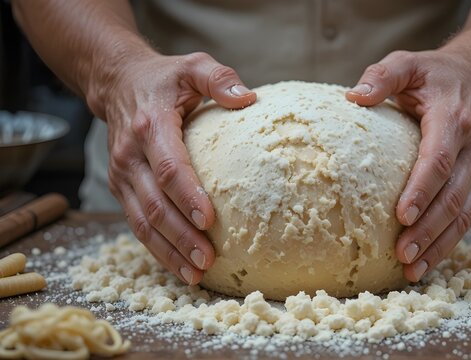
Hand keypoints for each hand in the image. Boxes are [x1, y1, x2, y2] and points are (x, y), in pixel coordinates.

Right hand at [94, 52, 255, 284]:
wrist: (118, 84)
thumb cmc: (165, 79)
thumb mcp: (192, 66)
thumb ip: (218, 77)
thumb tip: (248, 98)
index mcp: (150, 126)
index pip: (168, 167)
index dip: (187, 195)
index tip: (210, 220)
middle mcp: (130, 155)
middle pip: (155, 205)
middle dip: (181, 236)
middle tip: (208, 259)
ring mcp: (123, 175)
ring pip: (143, 222)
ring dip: (169, 251)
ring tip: (196, 274)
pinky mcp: (123, 188)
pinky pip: (138, 224)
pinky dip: (158, 248)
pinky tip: (180, 266)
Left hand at [346, 49, 470, 282]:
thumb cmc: (435, 76)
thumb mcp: (408, 63)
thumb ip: (383, 75)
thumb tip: (355, 96)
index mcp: (453, 120)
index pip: (438, 160)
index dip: (422, 189)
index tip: (401, 216)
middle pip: (452, 196)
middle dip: (428, 229)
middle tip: (402, 254)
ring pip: (463, 213)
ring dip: (438, 244)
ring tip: (412, 270)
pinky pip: (466, 216)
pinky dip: (448, 242)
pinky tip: (427, 262)